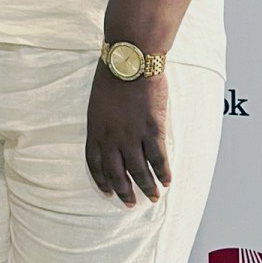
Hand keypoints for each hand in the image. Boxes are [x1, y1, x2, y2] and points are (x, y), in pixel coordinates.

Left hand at [85, 62, 168, 206]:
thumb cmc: (113, 73)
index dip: (101, 180)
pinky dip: (163, 172)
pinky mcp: (152, 130)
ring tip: (153, 196)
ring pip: (139, 171)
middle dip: (123, 191)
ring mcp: (132, 135)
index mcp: (95, 128)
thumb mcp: (98, 100)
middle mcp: (111, 136)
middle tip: (130, 203)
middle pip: (116, 173)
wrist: (130, 60)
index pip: (94, 163)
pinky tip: (167, 181)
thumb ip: (103, 121)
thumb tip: (110, 137)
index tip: (107, 192)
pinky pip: (158, 159)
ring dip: (146, 187)